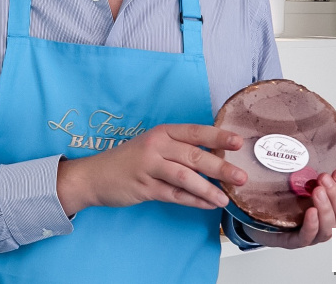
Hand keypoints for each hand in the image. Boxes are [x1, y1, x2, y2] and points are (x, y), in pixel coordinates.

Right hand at [56, 123, 246, 215]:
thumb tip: (216, 158)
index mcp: (161, 132)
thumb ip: (180, 149)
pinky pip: (174, 195)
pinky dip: (193, 200)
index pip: (195, 131)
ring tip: (225, 198)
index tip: (238, 142)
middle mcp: (156, 146)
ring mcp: (149, 167)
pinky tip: (207, 205)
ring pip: (185, 177)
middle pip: (193, 155)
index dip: (217, 136)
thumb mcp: (154, 146)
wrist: (95, 175)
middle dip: (220, 166)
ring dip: (208, 188)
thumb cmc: (129, 160)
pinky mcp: (144, 188)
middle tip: (241, 177)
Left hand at [244, 169, 335, 248]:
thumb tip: (310, 129)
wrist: (257, 216)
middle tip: (324, 178)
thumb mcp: (299, 173)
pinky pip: (308, 237)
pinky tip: (310, 213)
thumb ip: (308, 160)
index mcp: (334, 204)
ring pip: (331, 228)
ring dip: (327, 209)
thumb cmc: (282, 194)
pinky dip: (312, 226)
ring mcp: (313, 232)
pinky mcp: (294, 240)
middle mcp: (327, 220)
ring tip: (317, 191)